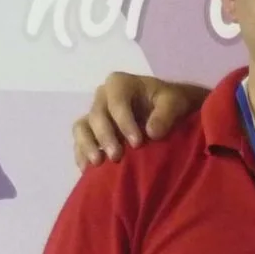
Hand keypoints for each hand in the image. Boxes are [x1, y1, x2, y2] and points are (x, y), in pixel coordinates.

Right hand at [75, 75, 208, 166]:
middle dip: (105, 137)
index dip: (124, 122)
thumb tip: (152, 133)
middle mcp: (102, 97)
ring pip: (81, 127)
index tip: (137, 143)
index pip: (116, 101)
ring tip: (97, 163)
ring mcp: (94, 114)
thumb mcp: (174, 102)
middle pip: (97, 116)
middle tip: (116, 157)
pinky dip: (81, 154)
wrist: (165, 110)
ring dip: (87, 146)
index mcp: (120, 84)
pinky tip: (87, 170)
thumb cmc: (169, 102)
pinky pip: (80, 141)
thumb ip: (165, 114)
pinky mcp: (91, 132)